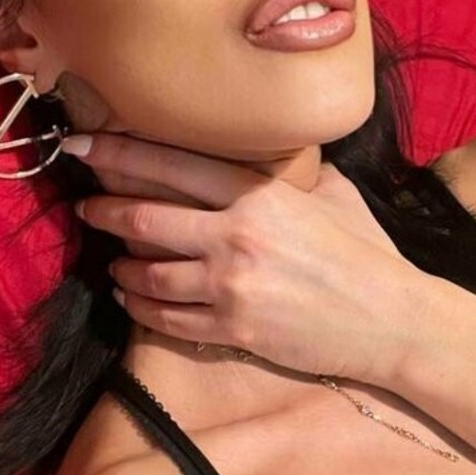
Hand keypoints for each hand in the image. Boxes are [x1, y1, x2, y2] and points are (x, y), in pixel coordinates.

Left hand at [68, 132, 424, 383]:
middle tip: (84, 207)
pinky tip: (134, 302)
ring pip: (149, 274)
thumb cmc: (367, 253)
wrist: (392, 320)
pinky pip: (167, 320)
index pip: (172, 166)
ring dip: (122, 269)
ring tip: (114, 265)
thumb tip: (265, 151)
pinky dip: (142, 309)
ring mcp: (232, 286)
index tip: (83, 145)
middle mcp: (238, 236)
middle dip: (104, 210)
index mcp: (261, 195)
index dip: (118, 154)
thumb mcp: (333, 194)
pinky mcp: (234, 329)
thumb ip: (289, 174)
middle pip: (145, 219)